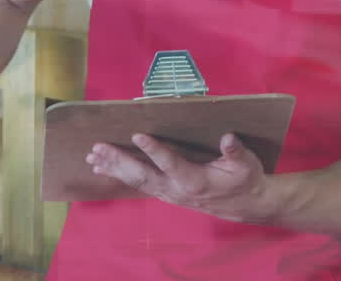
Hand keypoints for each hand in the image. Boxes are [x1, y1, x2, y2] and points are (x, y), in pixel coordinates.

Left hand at [87, 133, 276, 223]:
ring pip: (137, 181)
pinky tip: (102, 167)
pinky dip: (119, 175)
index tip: (137, 135)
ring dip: (114, 168)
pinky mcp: (165, 193)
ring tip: (93, 157)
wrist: (245, 205)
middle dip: (119, 161)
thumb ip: (235, 151)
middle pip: (143, 176)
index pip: (171, 164)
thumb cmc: (245, 179)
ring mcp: (169, 193)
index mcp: (196, 181)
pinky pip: (138, 184)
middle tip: (98, 148)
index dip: (154, 151)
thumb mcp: (247, 164)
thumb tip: (228, 138)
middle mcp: (177, 190)